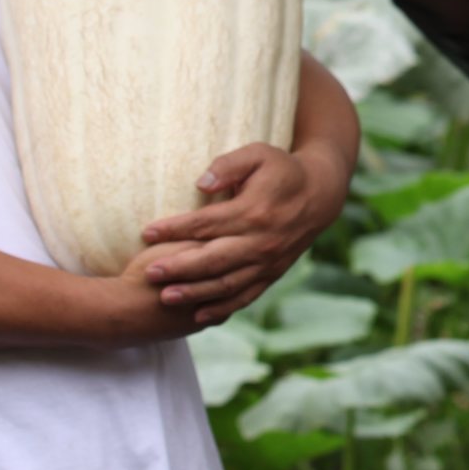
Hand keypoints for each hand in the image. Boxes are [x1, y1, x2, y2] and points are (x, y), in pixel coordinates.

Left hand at [134, 142, 352, 327]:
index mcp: (253, 211)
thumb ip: (228, 166)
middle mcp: (260, 241)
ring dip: (195, 293)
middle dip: (178, 268)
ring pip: (226, 283)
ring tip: (165, 297)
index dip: (175, 228)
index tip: (147, 232)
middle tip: (148, 272)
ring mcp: (267, 262)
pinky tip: (198, 315)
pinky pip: (245, 296)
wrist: (320, 195)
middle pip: (213, 259)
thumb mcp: (259, 154)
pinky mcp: (272, 274)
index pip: (206, 223)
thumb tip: (200, 184)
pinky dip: (222, 308)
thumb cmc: (282, 170)